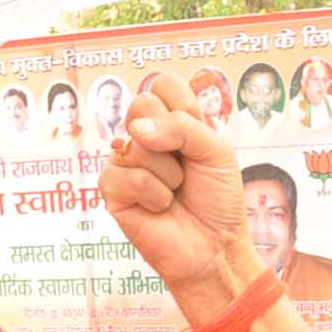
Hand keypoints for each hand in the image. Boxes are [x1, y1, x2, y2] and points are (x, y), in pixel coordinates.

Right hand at [95, 71, 257, 313]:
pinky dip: (152, 195)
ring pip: (136, 144)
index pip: (162, 85)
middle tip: (185, 164)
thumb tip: (136, 131)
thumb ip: (184, 128)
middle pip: (142, 104)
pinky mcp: (112, 192)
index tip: (198, 134)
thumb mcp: (217, 153)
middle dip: (173, 136)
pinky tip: (160, 208)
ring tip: (175, 192)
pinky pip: (124, 176)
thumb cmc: (219, 201)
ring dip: (168, 173)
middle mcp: (145, 139)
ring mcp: (126, 164)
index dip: (181, 104)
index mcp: (172, 123)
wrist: (216, 247)